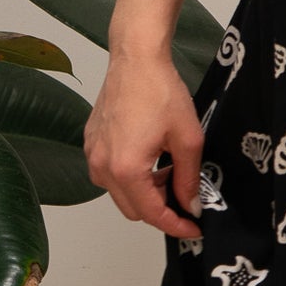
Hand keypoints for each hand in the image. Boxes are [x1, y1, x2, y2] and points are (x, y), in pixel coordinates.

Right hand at [84, 54, 203, 239]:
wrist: (136, 59)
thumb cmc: (160, 90)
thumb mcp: (187, 139)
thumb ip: (188, 179)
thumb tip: (190, 206)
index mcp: (126, 169)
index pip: (152, 214)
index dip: (176, 226)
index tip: (193, 227)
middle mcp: (102, 167)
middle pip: (134, 211)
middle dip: (161, 208)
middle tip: (184, 192)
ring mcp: (93, 155)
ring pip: (121, 194)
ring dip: (145, 192)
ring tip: (167, 168)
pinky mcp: (91, 144)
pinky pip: (110, 175)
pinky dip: (131, 176)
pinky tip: (151, 157)